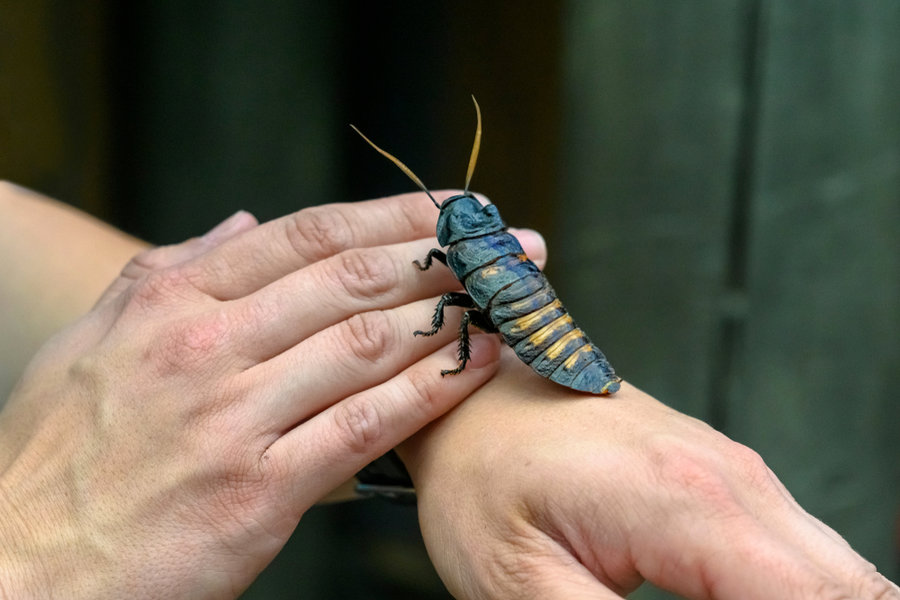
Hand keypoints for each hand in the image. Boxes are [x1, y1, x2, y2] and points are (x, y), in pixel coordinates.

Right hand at [0, 191, 544, 598]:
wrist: (20, 570)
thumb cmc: (56, 458)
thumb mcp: (91, 343)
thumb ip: (166, 271)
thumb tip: (241, 225)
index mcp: (171, 304)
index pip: (305, 237)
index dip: (391, 215)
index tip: (452, 206)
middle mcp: (207, 348)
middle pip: (349, 280)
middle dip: (442, 254)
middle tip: (511, 243)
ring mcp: (234, 418)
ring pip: (366, 345)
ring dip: (449, 314)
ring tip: (507, 297)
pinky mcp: (258, 492)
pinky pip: (363, 428)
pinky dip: (429, 392)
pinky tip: (476, 367)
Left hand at [402, 353, 899, 598]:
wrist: (469, 395)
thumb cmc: (478, 479)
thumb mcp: (521, 585)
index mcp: (689, 504)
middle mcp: (733, 479)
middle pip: (850, 588)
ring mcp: (735, 471)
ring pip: (835, 571)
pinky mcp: (724, 477)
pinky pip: (797, 552)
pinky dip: (790, 593)